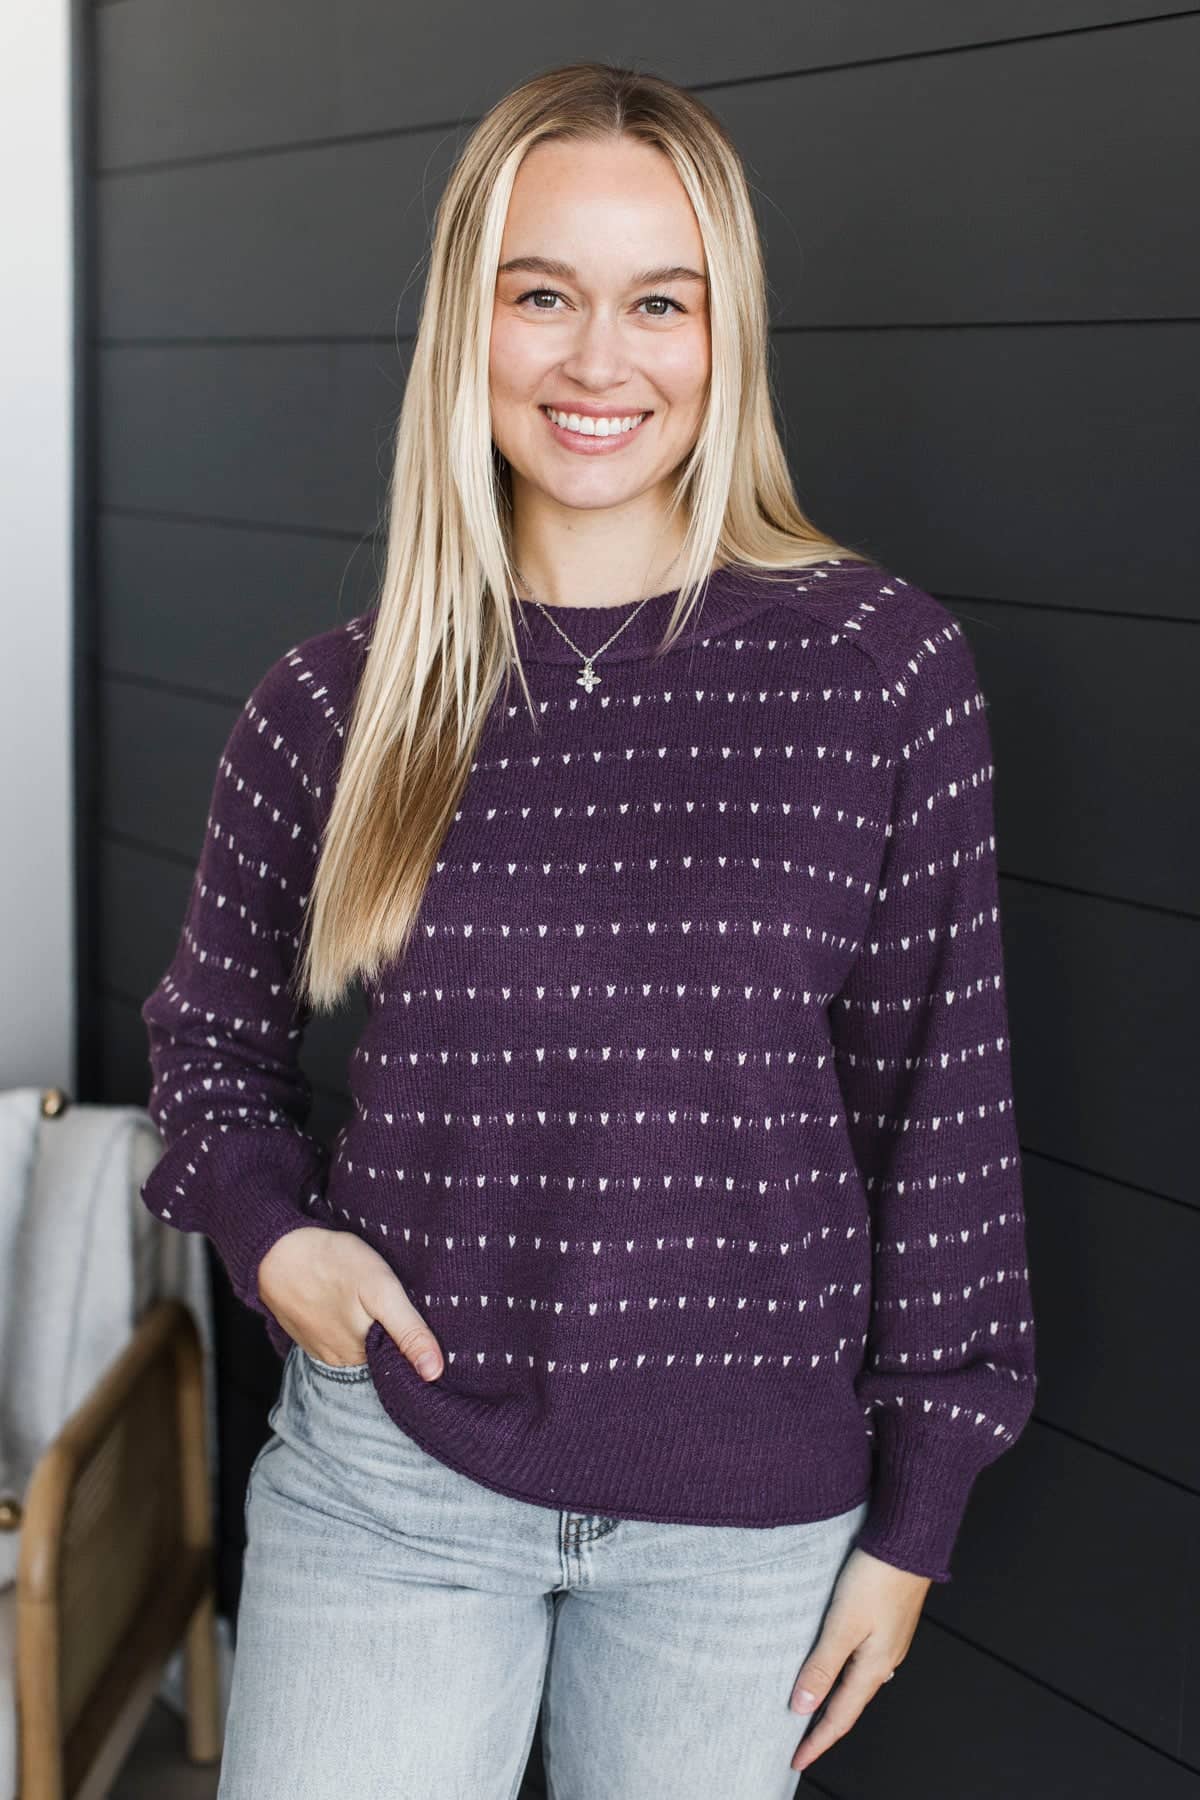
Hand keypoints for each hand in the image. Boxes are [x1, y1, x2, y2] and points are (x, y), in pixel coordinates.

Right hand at [256, 1226, 443, 1381]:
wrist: (275, 1251)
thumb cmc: (333, 1264)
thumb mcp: (381, 1290)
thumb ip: (409, 1331)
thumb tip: (434, 1373)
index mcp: (363, 1355)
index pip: (401, 1360)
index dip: (414, 1340)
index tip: (420, 1318)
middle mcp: (341, 1360)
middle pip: (380, 1351)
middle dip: (392, 1332)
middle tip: (394, 1301)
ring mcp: (322, 1348)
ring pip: (359, 1343)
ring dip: (368, 1326)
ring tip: (370, 1300)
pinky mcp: (309, 1334)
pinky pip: (338, 1334)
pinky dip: (347, 1321)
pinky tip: (348, 1301)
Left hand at [787, 1547, 930, 1774]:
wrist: (909, 1542)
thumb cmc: (876, 1577)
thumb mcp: (842, 1624)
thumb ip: (822, 1666)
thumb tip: (802, 1707)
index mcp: (875, 1667)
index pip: (840, 1717)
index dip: (817, 1741)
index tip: (796, 1761)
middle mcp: (885, 1660)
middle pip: (850, 1703)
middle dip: (825, 1726)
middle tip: (800, 1742)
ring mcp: (889, 1642)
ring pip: (857, 1682)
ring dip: (835, 1700)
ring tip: (812, 1709)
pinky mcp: (888, 1622)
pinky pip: (862, 1661)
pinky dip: (844, 1674)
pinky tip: (835, 1666)